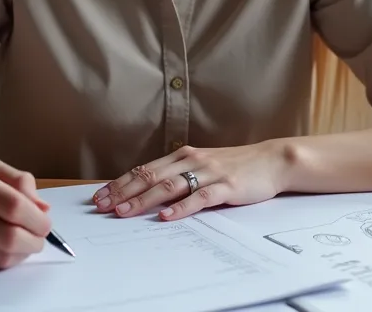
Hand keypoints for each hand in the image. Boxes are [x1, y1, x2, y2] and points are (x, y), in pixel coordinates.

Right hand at [0, 160, 51, 268]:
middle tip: (40, 236)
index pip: (13, 206)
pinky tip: (8, 247)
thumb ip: (22, 182)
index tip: (45, 222)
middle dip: (34, 240)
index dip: (37, 219)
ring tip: (27, 242)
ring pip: (1, 257)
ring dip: (23, 253)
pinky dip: (7, 259)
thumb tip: (43, 209)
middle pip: (9, 237)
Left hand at [91, 141, 292, 220]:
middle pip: (151, 177)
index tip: (100, 196)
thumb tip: (147, 192)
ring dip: (145, 200)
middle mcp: (192, 160)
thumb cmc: (236, 166)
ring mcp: (209, 172)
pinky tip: (167, 216)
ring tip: (125, 211)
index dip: (120, 183)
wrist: (272, 160)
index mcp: (183, 156)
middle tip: (103, 206)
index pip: (145, 170)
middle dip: (124, 192)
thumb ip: (179, 175)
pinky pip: (200, 197)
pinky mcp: (226, 186)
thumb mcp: (203, 166)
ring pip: (170, 186)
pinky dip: (182, 207)